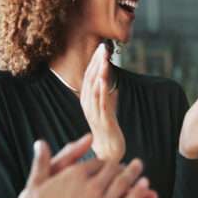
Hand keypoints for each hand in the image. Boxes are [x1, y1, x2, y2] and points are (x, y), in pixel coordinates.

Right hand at [81, 44, 124, 161]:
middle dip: (96, 62)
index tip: (102, 47)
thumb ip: (107, 94)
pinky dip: (103, 90)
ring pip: (94, 89)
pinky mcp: (103, 120)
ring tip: (104, 59)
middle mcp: (87, 104)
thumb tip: (111, 82)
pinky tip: (106, 79)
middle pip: (90, 79)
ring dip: (99, 73)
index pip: (89, 76)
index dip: (95, 61)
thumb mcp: (107, 107)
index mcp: (87, 100)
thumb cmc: (108, 128)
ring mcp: (94, 112)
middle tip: (103, 48)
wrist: (109, 150)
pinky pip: (101, 103)